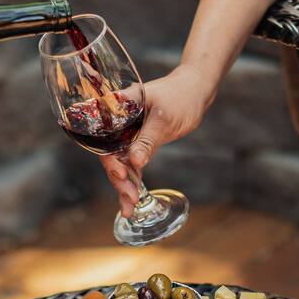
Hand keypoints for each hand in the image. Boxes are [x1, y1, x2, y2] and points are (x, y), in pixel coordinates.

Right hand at [102, 64, 211, 216]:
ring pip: (120, 163)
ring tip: (129, 207)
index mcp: (118, 108)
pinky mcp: (137, 143)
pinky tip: (132, 201)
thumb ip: (147, 141)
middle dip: (119, 177)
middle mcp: (117, 122)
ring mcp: (126, 134)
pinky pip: (131, 164)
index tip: (120, 173)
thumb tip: (134, 163)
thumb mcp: (164, 120)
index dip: (109, 157)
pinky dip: (132, 181)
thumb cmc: (179, 96)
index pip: (104, 136)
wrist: (193, 91)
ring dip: (124, 185)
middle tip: (130, 197)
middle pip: (110, 153)